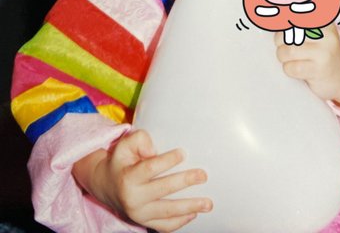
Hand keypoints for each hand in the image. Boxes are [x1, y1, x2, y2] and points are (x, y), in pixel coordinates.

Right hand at [73, 129, 212, 231]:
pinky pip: (164, 226)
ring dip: (189, 207)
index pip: (150, 168)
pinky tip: (194, 214)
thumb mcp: (124, 145)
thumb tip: (152, 150)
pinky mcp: (144, 222)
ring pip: (167, 212)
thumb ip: (139, 139)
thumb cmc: (122, 160)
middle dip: (185, 182)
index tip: (183, 153)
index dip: (167, 160)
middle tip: (203, 175)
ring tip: (208, 203)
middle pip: (162, 189)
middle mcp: (133, 198)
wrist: (106, 186)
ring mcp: (139, 214)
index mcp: (128, 177)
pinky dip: (180, 222)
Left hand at [275, 25, 339, 114]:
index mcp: (322, 20)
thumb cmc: (320, 53)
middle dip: (280, 44)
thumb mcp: (314, 33)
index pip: (293, 14)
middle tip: (288, 49)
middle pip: (285, 34)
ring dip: (284, 59)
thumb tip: (271, 16)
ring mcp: (324, 51)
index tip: (281, 27)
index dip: (281, 23)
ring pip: (287, 51)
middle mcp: (325, 32)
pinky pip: (291, 68)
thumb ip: (296, 24)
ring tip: (294, 60)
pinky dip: (290, 70)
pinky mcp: (319, 69)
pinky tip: (300, 71)